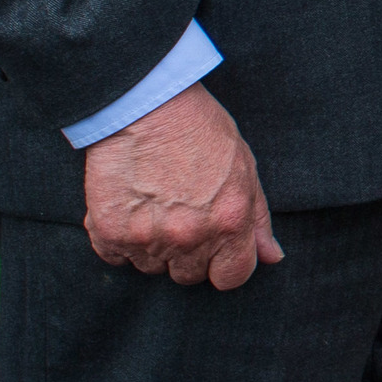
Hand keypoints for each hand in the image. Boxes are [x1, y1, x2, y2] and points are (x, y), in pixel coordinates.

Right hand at [82, 83, 283, 289]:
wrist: (145, 104)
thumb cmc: (199, 130)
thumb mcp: (244, 168)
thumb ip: (258, 219)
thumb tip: (272, 256)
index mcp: (230, 222)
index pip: (232, 277)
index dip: (226, 264)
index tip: (217, 247)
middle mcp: (190, 236)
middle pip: (190, 275)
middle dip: (190, 253)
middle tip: (182, 214)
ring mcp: (147, 238)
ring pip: (152, 268)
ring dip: (154, 246)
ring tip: (155, 204)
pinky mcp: (109, 232)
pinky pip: (115, 257)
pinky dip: (119, 240)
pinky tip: (130, 207)